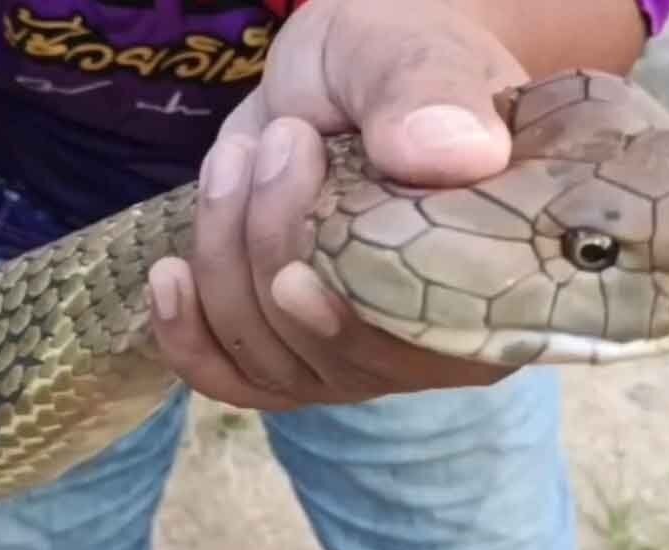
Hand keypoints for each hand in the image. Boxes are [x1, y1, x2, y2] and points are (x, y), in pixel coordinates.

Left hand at [149, 0, 531, 409]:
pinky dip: (188, 336)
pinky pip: (235, 378)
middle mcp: (435, 340)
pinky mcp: (296, 345)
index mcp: (499, 279)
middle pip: (337, 357)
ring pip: (273, 359)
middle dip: (278, 249)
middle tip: (284, 139)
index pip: (432, 349)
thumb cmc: (400, 56)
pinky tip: (169, 277)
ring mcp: (361, 351)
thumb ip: (432, 94)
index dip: (358, 330)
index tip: (294, 275)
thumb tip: (461, 153)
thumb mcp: (414, 50)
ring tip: (241, 158)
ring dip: (228, 256)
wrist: (349, 72)